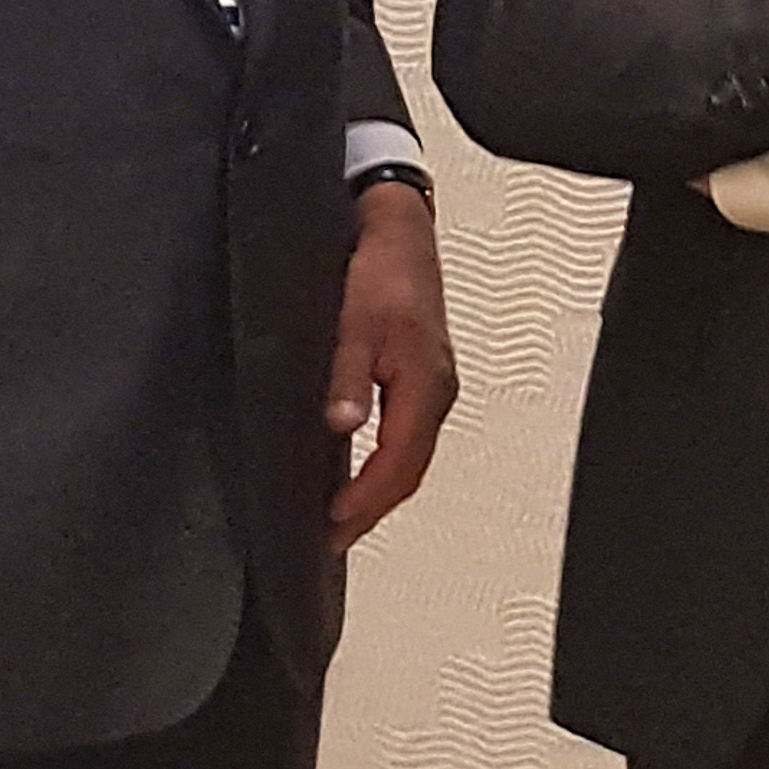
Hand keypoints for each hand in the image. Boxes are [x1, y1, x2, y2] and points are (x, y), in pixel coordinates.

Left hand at [325, 183, 457, 548]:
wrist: (399, 228)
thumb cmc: (379, 268)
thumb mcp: (353, 321)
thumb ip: (348, 376)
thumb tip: (341, 426)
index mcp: (425, 385)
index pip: (397, 465)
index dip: (364, 503)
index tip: (331, 528)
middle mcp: (438, 392)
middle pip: (409, 471)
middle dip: (372, 510)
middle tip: (332, 539)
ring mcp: (434, 386)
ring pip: (410, 456)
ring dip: (379, 490)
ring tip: (342, 517)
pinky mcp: (424, 377)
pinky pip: (408, 435)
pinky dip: (385, 463)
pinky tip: (359, 471)